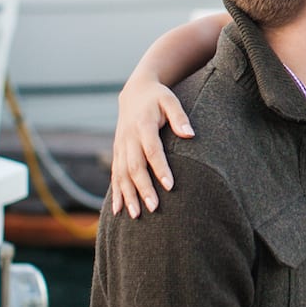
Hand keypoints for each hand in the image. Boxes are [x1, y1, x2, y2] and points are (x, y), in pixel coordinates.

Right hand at [111, 75, 193, 217]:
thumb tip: (190, 135)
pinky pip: (115, 174)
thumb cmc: (158, 98)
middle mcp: (129, 138)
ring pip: (122, 174)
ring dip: (128, 195)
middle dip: (143, 188)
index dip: (160, 168)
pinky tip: (119, 210)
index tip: (170, 186)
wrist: (135, 92)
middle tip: (154, 208)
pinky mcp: (117, 152)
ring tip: (136, 215)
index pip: (152, 150)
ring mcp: (120, 146)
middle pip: (135, 166)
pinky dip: (116, 192)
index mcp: (143, 125)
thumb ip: (180, 117)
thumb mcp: (171, 100)